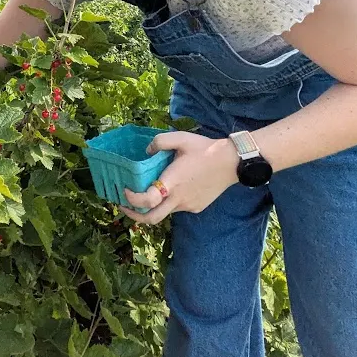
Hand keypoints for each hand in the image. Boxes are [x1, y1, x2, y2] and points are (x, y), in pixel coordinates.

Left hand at [120, 131, 238, 224]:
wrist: (231, 162)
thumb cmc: (204, 149)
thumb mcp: (180, 138)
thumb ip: (160, 142)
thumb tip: (147, 151)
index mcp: (172, 183)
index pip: (148, 201)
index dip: (133, 199)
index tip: (125, 190)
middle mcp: (179, 199)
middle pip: (152, 219)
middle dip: (134, 215)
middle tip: (124, 205)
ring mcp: (188, 206)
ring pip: (165, 212)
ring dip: (153, 206)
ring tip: (149, 192)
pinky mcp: (197, 207)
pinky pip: (178, 208)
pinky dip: (170, 202)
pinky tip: (174, 187)